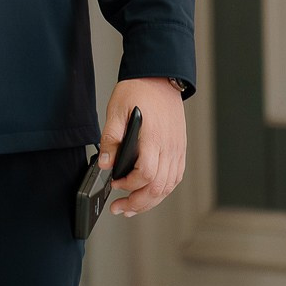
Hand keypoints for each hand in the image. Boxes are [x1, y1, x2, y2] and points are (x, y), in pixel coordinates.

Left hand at [98, 77, 185, 217]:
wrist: (160, 77)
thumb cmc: (139, 90)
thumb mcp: (116, 110)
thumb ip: (110, 139)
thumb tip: (105, 164)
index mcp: (153, 137)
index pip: (146, 174)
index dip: (130, 185)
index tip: (115, 184)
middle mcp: (169, 146)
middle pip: (158, 187)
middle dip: (138, 203)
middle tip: (120, 208)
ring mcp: (177, 149)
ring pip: (169, 186)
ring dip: (151, 201)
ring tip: (133, 207)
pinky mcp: (180, 149)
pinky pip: (175, 177)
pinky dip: (163, 191)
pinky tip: (150, 193)